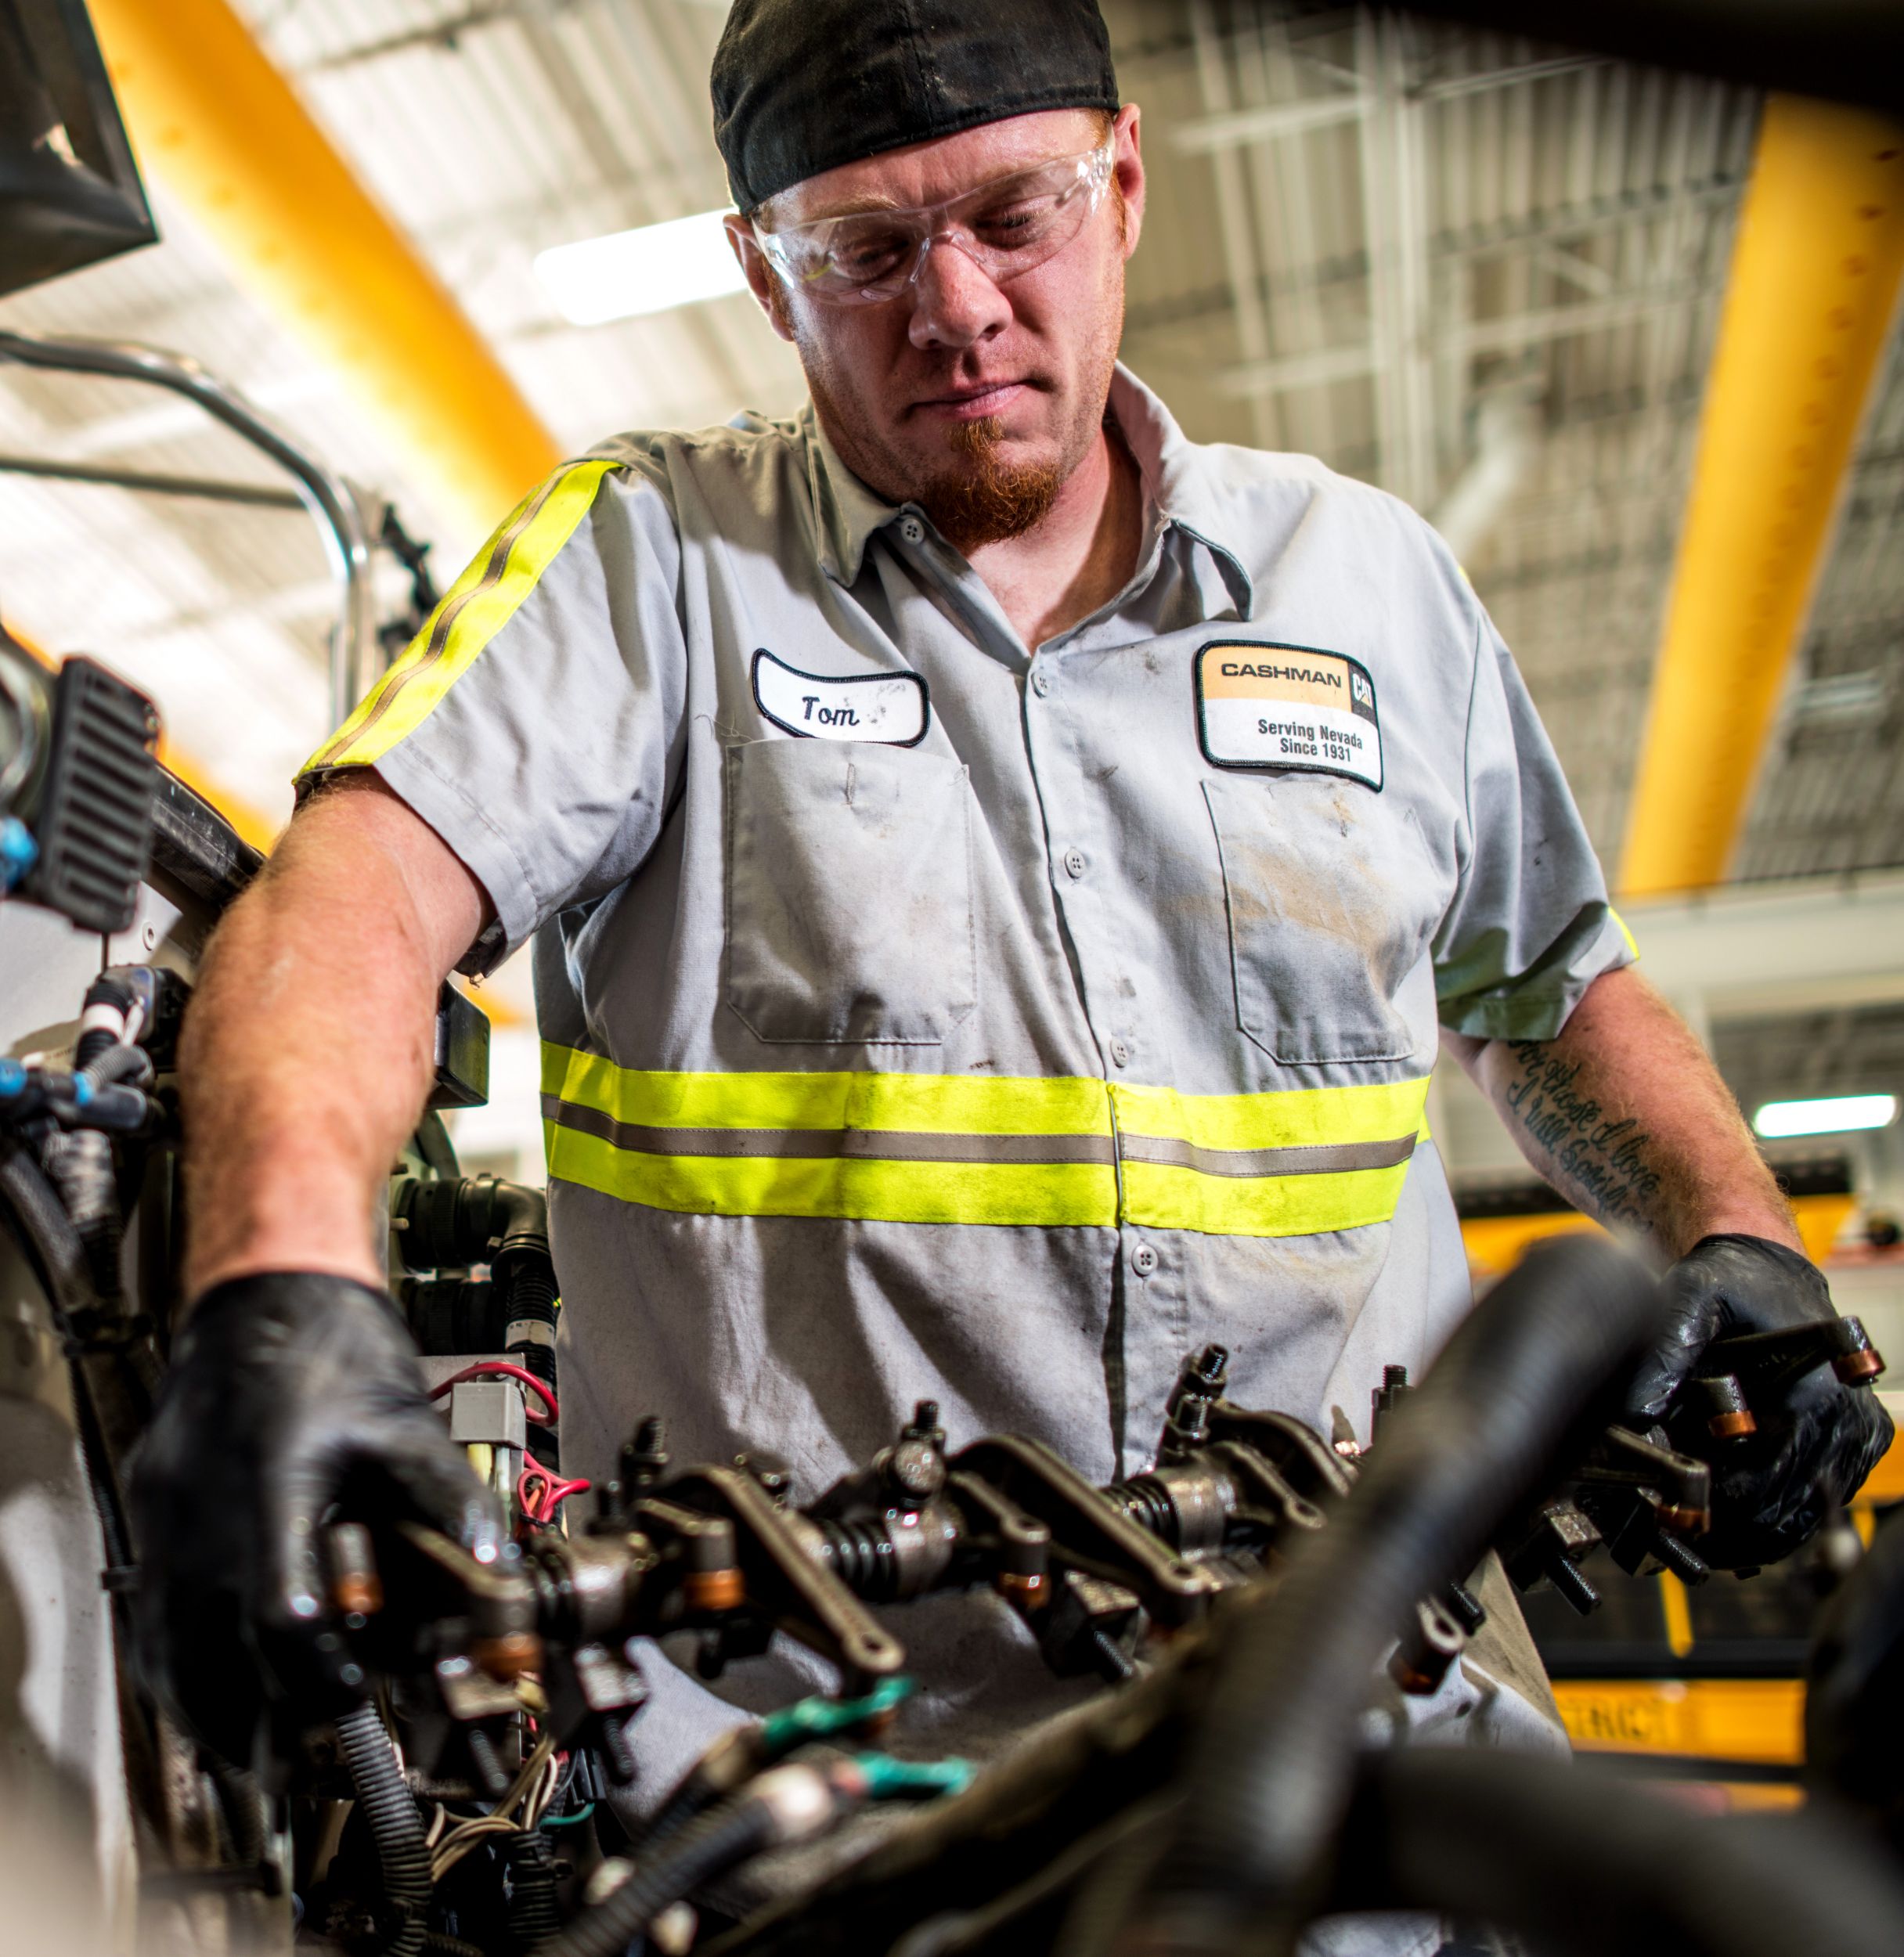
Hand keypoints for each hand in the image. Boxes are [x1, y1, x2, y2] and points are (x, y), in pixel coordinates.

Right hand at [129, 1272, 503, 1769]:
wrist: (265, 1292)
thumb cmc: (333, 1347)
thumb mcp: (408, 1421)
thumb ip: (453, 1499)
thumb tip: (498, 1570)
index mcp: (272, 1485)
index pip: (280, 1613)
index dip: (315, 1674)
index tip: (351, 1705)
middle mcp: (206, 1509)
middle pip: (211, 1654)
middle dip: (259, 1721)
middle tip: (307, 1760)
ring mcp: (169, 1515)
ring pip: (169, 1650)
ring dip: (213, 1711)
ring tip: (266, 1751)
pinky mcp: (157, 1517)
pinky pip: (153, 1620)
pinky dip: (182, 1671)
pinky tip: (219, 1692)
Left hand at [1628, 1234, 1893, 1568]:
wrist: (1772, 1275)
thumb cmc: (1732, 1285)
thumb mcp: (1689, 1299)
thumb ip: (1666, 1349)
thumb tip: (1638, 1412)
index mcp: (1811, 1389)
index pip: (1762, 1478)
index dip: (1712, 1501)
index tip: (1669, 1509)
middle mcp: (1843, 1419)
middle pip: (1780, 1508)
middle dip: (1724, 1522)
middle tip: (1674, 1525)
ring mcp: (1855, 1437)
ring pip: (1800, 1516)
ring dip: (1748, 1531)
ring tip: (1695, 1529)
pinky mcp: (1857, 1445)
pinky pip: (1815, 1504)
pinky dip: (1775, 1519)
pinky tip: (1731, 1521)